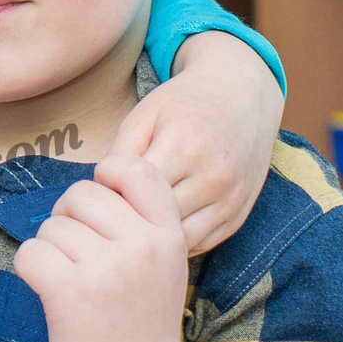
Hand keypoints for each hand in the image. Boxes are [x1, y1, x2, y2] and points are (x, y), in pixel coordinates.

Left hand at [12, 153, 190, 341]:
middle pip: (81, 193)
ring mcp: (107, 268)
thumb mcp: (162, 265)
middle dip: (68, 218)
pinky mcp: (69, 291)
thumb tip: (91, 181)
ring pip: (52, 225)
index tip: (99, 208)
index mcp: (168, 234)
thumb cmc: (139, 322)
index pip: (134, 168)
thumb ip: (138, 222)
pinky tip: (50, 291)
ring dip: (51, 250)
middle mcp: (142, 245)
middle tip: (79, 257)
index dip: (106, 177)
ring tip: (73, 283)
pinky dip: (30, 270)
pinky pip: (29, 252)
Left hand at [112, 30, 281, 253]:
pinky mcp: (237, 217)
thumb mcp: (143, 116)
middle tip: (117, 209)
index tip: (105, 188)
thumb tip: (100, 197)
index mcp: (184, 148)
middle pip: (154, 221)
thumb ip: (119, 155)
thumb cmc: (184, 104)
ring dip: (153, 237)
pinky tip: (161, 225)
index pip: (133, 191)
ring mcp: (229, 201)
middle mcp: (213, 178)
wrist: (242, 96)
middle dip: (131, 219)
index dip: (112, 194)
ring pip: (177, 241)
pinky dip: (175, 242)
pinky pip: (198, 245)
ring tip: (138, 219)